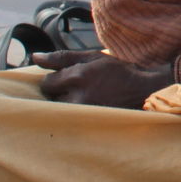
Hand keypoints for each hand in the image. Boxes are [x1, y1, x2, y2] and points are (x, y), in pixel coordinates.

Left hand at [36, 50, 176, 109]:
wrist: (145, 90)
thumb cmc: (119, 71)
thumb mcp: (92, 57)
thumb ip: (62, 57)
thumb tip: (35, 57)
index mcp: (77, 77)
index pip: (47, 83)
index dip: (56, 79)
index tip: (69, 78)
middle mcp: (78, 97)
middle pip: (52, 98)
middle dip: (61, 92)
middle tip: (79, 87)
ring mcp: (84, 113)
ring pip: (60, 109)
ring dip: (68, 103)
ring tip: (85, 97)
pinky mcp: (89, 123)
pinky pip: (70, 119)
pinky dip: (75, 113)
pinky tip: (89, 106)